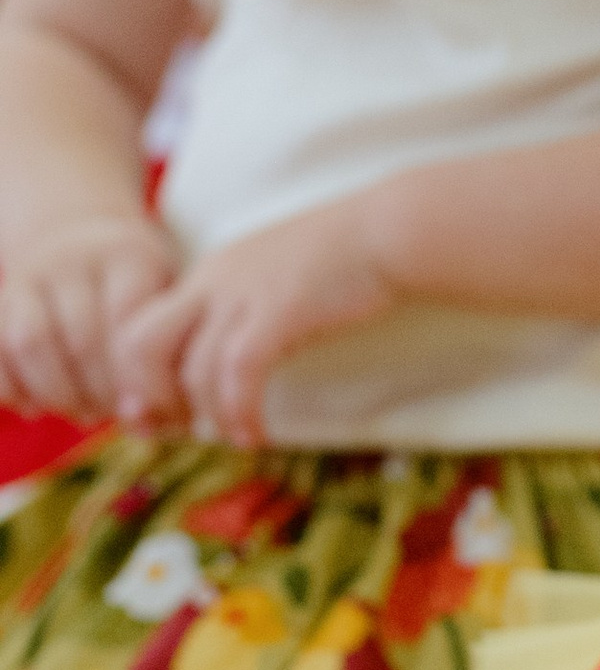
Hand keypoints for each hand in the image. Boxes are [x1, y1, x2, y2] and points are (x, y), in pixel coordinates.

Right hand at [0, 214, 176, 421]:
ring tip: (80, 412)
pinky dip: (11, 387)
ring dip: (55, 393)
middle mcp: (76, 259)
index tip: (144, 404)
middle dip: (97, 392)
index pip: (129, 323)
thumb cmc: (137, 286)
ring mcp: (32, 275)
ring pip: (31, 342)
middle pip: (81, 339)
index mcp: (130, 258)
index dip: (134, 377)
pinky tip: (36, 405)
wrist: (78, 235)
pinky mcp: (1, 296)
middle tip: (112, 413)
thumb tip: (143, 416)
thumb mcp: (164, 298)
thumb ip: (165, 351)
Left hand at [112, 199, 398, 442]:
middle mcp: (213, 280)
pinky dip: (240, 411)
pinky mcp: (278, 310)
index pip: (139, 328)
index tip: (167, 413)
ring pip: (192, 368)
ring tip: (234, 438)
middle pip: (140, 344)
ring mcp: (243, 293)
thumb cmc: (345, 260)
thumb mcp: (275, 280)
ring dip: (208, 416)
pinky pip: (238, 373)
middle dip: (151, 396)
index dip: (140, 378)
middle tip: (179, 428)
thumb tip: (230, 365)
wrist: (390, 230)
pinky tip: (256, 433)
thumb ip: (244, 311)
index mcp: (208, 273)